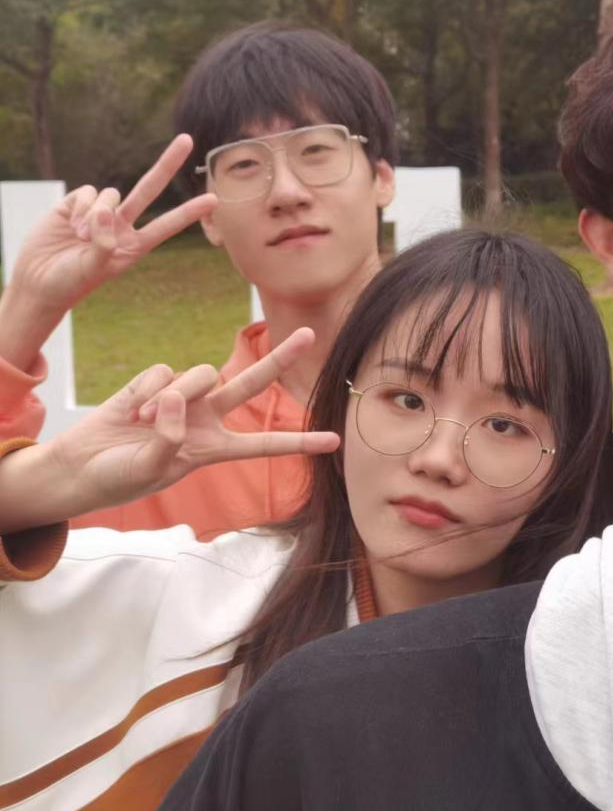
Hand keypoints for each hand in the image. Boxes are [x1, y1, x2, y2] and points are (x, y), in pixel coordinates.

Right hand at [0, 136, 216, 371]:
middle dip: (167, 164)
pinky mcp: (75, 203)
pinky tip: (68, 225)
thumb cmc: (70, 281)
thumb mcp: (94, 268)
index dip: (189, 212)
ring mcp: (99, 213)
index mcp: (135, 245)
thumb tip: (107, 212)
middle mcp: (121, 225)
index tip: (214, 199)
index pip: (167, 225)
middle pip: (149, 189)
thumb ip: (105, 243)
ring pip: (111, 194)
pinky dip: (78, 208)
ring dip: (95, 215)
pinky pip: (87, 192)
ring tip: (80, 237)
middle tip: (187, 139)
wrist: (38, 280)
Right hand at [26, 329, 338, 524]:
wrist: (78, 466)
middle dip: (280, 357)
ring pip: (199, 374)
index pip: (265, 444)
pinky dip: (146, 392)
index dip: (299, 442)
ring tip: (143, 423)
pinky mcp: (154, 382)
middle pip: (251, 382)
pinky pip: (163, 372)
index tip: (335, 440)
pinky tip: (130, 412)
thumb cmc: (118, 478)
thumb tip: (179, 400)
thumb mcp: (151, 469)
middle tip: (311, 333)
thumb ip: (170, 437)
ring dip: (171, 397)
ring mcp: (182, 398)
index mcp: (216, 448)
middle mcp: (207, 418)